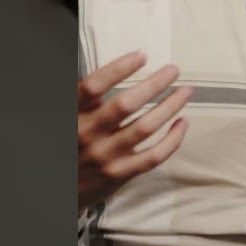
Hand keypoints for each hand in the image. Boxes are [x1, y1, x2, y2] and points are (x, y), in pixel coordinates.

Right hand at [78, 51, 192, 215]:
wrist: (60, 190)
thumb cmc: (71, 141)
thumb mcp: (68, 115)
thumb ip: (85, 96)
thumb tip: (118, 66)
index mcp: (72, 114)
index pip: (93, 86)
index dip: (119, 68)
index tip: (142, 55)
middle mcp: (87, 134)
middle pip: (126, 104)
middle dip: (155, 83)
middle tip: (174, 70)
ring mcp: (105, 156)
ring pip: (145, 127)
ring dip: (170, 106)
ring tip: (185, 92)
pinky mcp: (119, 174)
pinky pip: (153, 156)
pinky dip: (173, 139)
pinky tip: (182, 123)